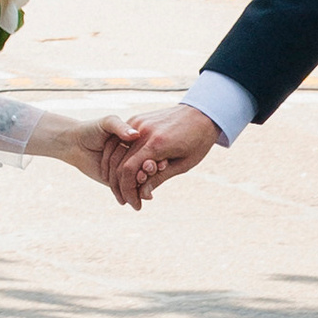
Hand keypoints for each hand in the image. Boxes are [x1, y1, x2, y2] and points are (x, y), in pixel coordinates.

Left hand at [42, 110, 153, 191]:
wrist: (74, 143)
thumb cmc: (92, 129)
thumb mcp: (108, 123)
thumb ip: (120, 127)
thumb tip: (135, 135)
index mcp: (137, 141)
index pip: (153, 151)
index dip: (158, 157)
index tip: (163, 161)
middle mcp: (135, 156)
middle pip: (149, 167)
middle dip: (154, 172)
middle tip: (159, 171)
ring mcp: (127, 170)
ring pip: (141, 179)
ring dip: (148, 184)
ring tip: (151, 185)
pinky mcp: (118, 182)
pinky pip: (129, 190)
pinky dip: (136, 194)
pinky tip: (144, 196)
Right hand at [103, 101, 220, 210]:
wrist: (201, 113)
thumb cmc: (197, 141)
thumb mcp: (183, 164)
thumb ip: (159, 178)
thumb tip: (141, 194)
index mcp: (157, 143)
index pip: (129, 170)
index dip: (128, 191)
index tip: (135, 204)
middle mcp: (143, 131)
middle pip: (119, 163)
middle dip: (121, 187)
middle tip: (129, 202)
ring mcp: (138, 123)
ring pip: (115, 152)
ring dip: (115, 174)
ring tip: (124, 191)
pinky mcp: (137, 119)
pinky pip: (119, 141)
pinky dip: (117, 158)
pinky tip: (122, 174)